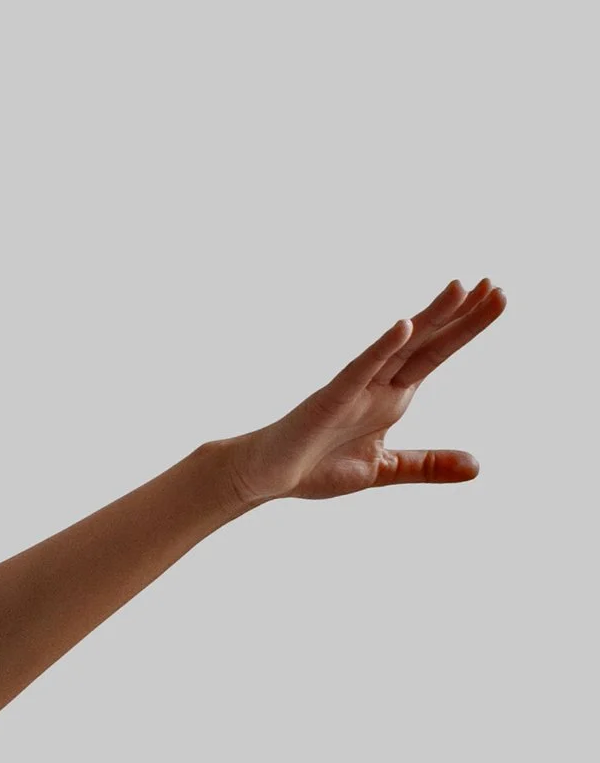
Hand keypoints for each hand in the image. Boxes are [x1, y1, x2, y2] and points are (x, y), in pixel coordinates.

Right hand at [227, 280, 505, 506]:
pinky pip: (359, 370)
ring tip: (461, 289)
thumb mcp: (384, 469)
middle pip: (428, 343)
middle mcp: (378, 384)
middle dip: (462, 315)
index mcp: (393, 396)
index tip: (497, 297)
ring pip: (399, 347)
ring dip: (430, 318)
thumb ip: (428, 465)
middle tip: (497, 286)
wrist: (264, 476)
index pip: (437, 353)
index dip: (466, 326)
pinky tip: (404, 327)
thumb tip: (478, 466)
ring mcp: (353, 388)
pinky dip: (381, 349)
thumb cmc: (315, 467)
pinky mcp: (328, 400)